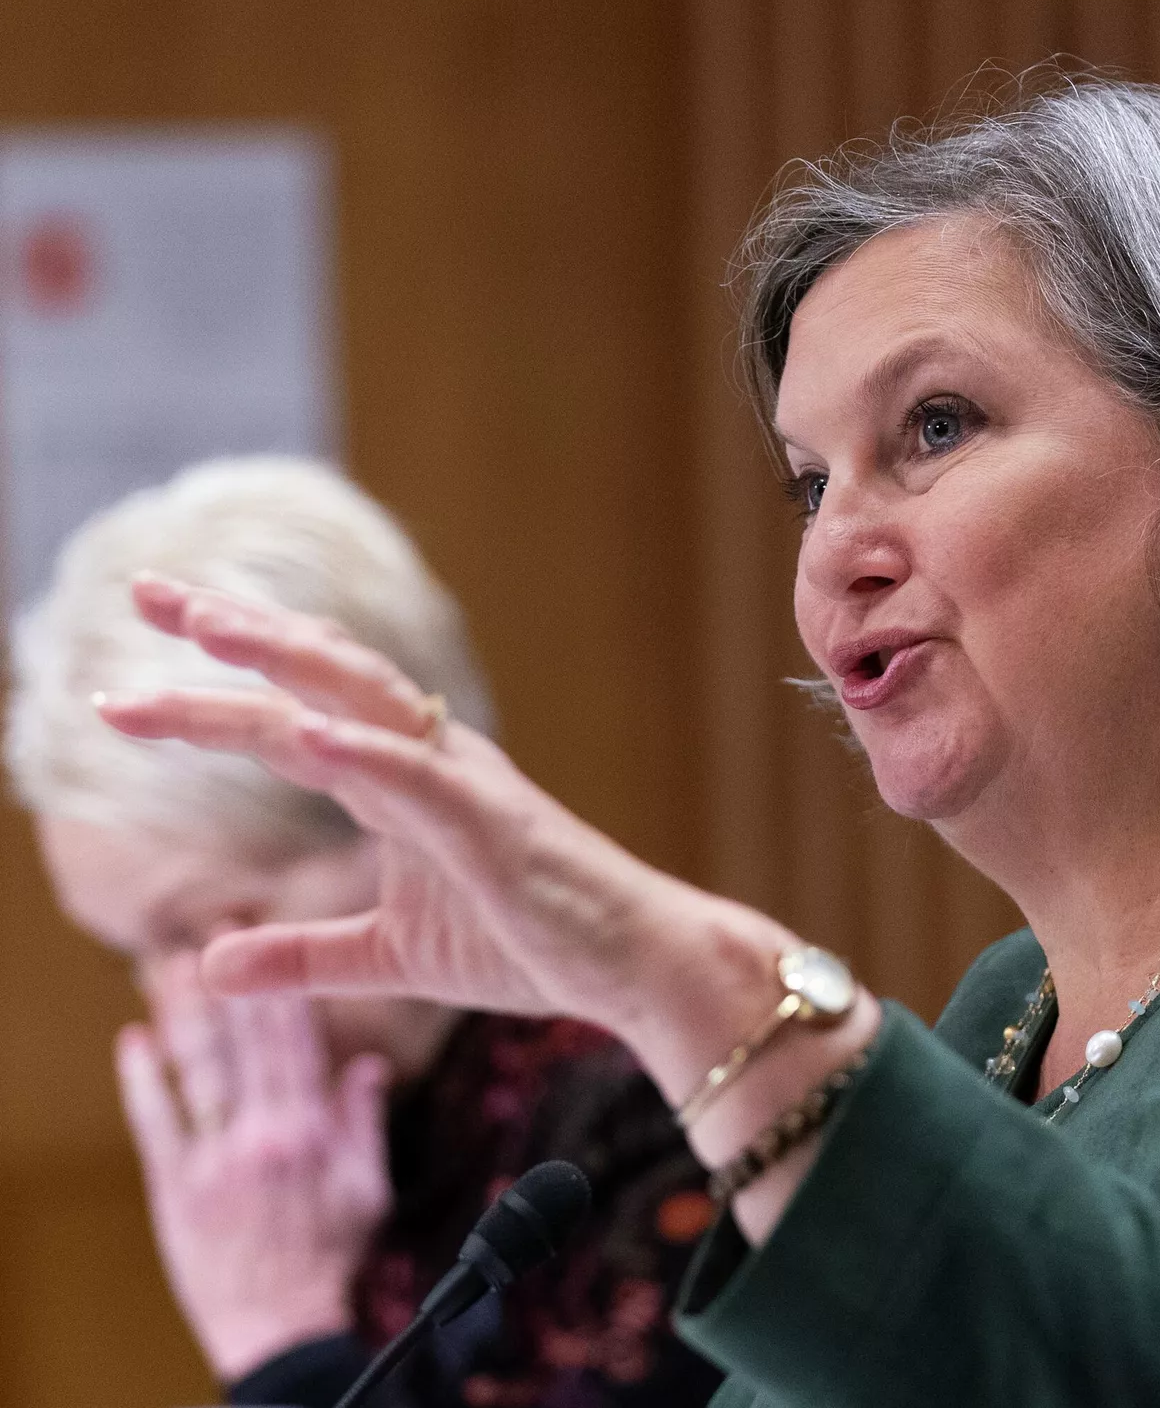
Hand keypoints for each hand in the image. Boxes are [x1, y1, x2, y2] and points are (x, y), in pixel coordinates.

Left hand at [94, 573, 804, 1095]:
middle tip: (143, 593)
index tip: (128, 673)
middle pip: (318, 677)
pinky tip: (305, 736)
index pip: (295, 715)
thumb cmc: (531, 944)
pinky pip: (423, 781)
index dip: (216, 687)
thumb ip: (301, 955)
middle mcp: (427, 761)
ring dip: (284, 661)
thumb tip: (201, 965)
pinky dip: (365, 754)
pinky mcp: (496, 827)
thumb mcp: (390, 957)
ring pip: (363, 704)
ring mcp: (463, 786)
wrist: (632, 965)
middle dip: (233, 631)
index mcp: (401, 782)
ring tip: (208, 629)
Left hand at [118, 955, 390, 1381]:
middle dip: (231, 983)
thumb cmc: (332, 1259)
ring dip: (183, 1014)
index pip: (295, 1042)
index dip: (281, 987)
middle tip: (215, 930)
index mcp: (312, 1131)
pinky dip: (143, 1080)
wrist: (280, 1325)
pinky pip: (156, 1123)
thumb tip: (368, 1066)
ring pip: (197, 1070)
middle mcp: (262, 1136)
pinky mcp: (174, 1188)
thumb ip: (363, 1123)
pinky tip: (134, 1041)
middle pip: (243, 1044)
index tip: (272, 940)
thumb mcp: (367, 1188)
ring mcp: (214, 1160)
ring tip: (171, 967)